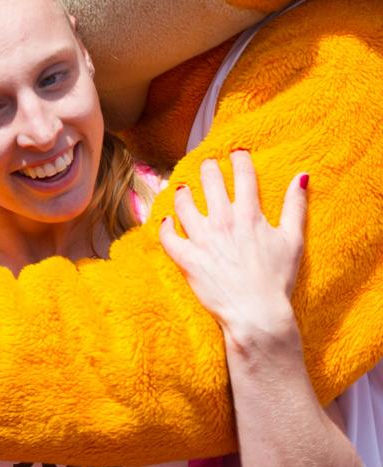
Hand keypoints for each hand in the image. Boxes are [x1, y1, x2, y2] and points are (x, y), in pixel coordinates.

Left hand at [159, 152, 307, 344]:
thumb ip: (295, 206)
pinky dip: (165, 227)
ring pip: (184, 203)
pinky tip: (167, 221)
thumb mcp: (293, 240)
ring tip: (184, 189)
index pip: (242, 175)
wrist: (257, 315)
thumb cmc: (277, 279)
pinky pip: (168, 236)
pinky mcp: (186, 258)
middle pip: (210, 181)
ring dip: (183, 193)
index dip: (239, 159)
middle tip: (208, 165)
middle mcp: (223, 221)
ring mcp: (202, 239)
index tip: (236, 152)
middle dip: (208, 168)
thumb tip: (302, 176)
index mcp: (249, 214)